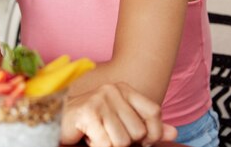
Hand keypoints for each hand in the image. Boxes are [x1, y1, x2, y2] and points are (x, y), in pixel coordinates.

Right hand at [60, 82, 176, 146]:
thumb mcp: (123, 126)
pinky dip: (98, 146)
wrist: (55, 122)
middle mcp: (112, 89)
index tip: (136, 140)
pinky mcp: (87, 112)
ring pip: (123, 141)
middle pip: (139, 131)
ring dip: (109, 146)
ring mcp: (99, 99)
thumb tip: (174, 133)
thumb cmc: (91, 126)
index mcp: (123, 89)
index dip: (150, 134)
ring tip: (96, 137)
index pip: (154, 112)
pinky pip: (107, 144)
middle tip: (107, 137)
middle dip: (126, 143)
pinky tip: (88, 139)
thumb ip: (148, 130)